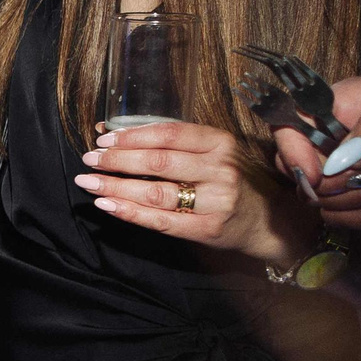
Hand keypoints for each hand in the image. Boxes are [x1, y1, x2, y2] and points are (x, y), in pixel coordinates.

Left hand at [77, 120, 314, 263]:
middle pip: (158, 161)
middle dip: (118, 160)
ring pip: (156, 191)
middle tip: (90, 159)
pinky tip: (108, 204)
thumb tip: (115, 131)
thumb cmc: (236, 181)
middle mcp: (221, 169)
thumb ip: (176, 143)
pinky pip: (161, 221)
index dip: (132, 135)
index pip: (169, 134)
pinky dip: (130, 212)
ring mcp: (216, 201)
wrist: (272, 221)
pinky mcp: (208, 229)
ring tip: (89, 182)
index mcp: (222, 143)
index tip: (104, 138)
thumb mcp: (217, 153)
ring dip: (116, 186)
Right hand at [270, 68, 360, 226]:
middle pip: (299, 167)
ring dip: (352, 202)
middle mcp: (340, 133)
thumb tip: (341, 158)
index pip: (293, 123)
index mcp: (345, 101)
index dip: (294, 151)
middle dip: (327, 186)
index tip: (316, 176)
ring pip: (322, 197)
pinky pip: (346, 214)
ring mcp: (353, 165)